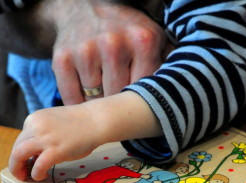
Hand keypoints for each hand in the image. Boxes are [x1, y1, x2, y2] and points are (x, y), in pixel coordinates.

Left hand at [9, 104, 102, 180]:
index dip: (23, 153)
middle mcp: (36, 126)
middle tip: (21, 173)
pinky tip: (41, 176)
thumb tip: (33, 156)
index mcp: (34, 119)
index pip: (21, 139)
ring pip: (18, 155)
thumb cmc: (79, 124)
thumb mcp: (53, 124)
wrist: (96, 120)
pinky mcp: (55, 150)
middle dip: (15, 163)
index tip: (29, 161)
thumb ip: (42, 136)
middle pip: (16, 147)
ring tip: (24, 177)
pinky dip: (36, 173)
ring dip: (17, 169)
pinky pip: (38, 165)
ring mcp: (45, 138)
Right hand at [42, 0, 167, 104]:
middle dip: (122, 107)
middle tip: (122, 106)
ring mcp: (86, 52)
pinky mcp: (62, 59)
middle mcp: (114, 44)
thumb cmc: (125, 29)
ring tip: (104, 96)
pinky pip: (72, 99)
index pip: (148, 92)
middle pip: (121, 100)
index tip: (144, 110)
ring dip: (100, 106)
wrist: (82, 7)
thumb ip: (170, 62)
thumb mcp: (153, 36)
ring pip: (96, 103)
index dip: (146, 105)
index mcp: (143, 40)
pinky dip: (78, 105)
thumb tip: (184, 92)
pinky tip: (86, 98)